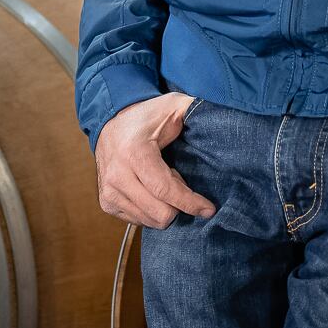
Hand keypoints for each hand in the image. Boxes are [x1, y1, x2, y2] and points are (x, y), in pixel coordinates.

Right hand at [94, 91, 217, 228]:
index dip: (190, 203)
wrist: (111, 122)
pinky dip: (152, 209)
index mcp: (134, 153)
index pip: (165, 190)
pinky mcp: (106, 202)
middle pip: (160, 213)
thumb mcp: (173, 106)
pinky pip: (139, 221)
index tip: (209, 209)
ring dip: (165, 206)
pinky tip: (151, 189)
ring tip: (163, 182)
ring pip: (150, 221)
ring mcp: (109, 191)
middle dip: (179, 204)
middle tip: (180, 179)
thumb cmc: (147, 116)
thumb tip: (221, 120)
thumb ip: (196, 110)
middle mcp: (117, 175)